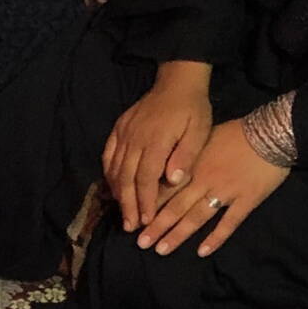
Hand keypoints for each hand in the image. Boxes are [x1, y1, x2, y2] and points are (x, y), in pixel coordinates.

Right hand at [102, 62, 211, 231]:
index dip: (144, 201)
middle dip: (127, 204)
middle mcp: (135, 139)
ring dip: (117, 193)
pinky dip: (109, 173)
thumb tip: (173, 181)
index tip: (145, 220)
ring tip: (122, 212)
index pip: (145, 178)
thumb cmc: (193, 110)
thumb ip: (185, 156)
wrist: (177, 81)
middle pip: (126, 178)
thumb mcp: (199, 132)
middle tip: (130, 227)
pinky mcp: (119, 128)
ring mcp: (124, 133)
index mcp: (155, 141)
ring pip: (115, 169)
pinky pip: (108, 155)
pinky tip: (113, 186)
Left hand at [137, 115, 289, 257]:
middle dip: (156, 226)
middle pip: (176, 207)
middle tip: (140, 243)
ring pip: (196, 217)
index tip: (134, 220)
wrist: (273, 132)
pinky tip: (202, 252)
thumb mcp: (205, 138)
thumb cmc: (238, 133)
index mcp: (193, 165)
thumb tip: (166, 170)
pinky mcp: (246, 200)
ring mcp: (225, 191)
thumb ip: (187, 156)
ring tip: (161, 250)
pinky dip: (215, 238)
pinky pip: (228, 223)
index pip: (165, 189)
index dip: (149, 205)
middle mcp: (204, 180)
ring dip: (178, 235)